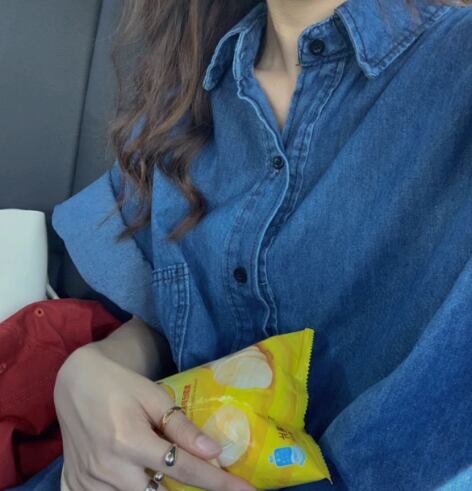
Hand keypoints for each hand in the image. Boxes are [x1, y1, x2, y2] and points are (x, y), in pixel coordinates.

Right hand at [54, 344, 255, 490]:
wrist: (77, 383)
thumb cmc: (121, 385)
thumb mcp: (154, 397)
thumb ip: (181, 427)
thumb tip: (215, 452)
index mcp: (129, 440)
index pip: (183, 469)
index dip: (217, 482)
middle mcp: (107, 467)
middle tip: (197, 473)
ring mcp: (87, 480)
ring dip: (154, 490)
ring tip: (156, 467)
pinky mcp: (73, 485)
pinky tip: (132, 475)